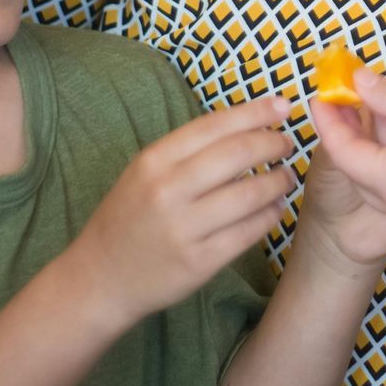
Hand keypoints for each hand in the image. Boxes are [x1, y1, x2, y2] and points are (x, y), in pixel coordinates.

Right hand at [69, 97, 295, 323]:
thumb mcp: (145, 173)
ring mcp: (184, 229)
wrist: (99, 279)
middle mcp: (168, 191)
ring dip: (278, 181)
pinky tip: (275, 208)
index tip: (283, 105)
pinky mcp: (199, 263)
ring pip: (250, 194)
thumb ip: (189, 151)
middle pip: (238, 154)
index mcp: (154, 161)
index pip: (214, 125)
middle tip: (287, 143)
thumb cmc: (130, 218)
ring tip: (286, 177)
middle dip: (273, 143)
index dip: (255, 112)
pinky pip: (248, 232)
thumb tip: (247, 124)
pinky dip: (270, 216)